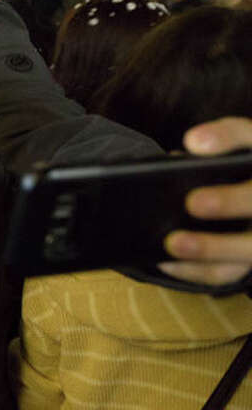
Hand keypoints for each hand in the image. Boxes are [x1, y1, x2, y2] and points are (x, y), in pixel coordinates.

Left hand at [158, 117, 251, 285]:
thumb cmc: (248, 165)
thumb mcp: (246, 142)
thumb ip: (225, 136)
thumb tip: (194, 143)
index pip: (251, 141)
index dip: (227, 139)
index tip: (194, 143)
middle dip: (230, 202)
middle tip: (193, 201)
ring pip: (248, 249)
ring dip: (211, 248)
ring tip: (173, 243)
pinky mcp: (247, 260)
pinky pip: (227, 272)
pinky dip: (196, 270)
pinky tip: (166, 261)